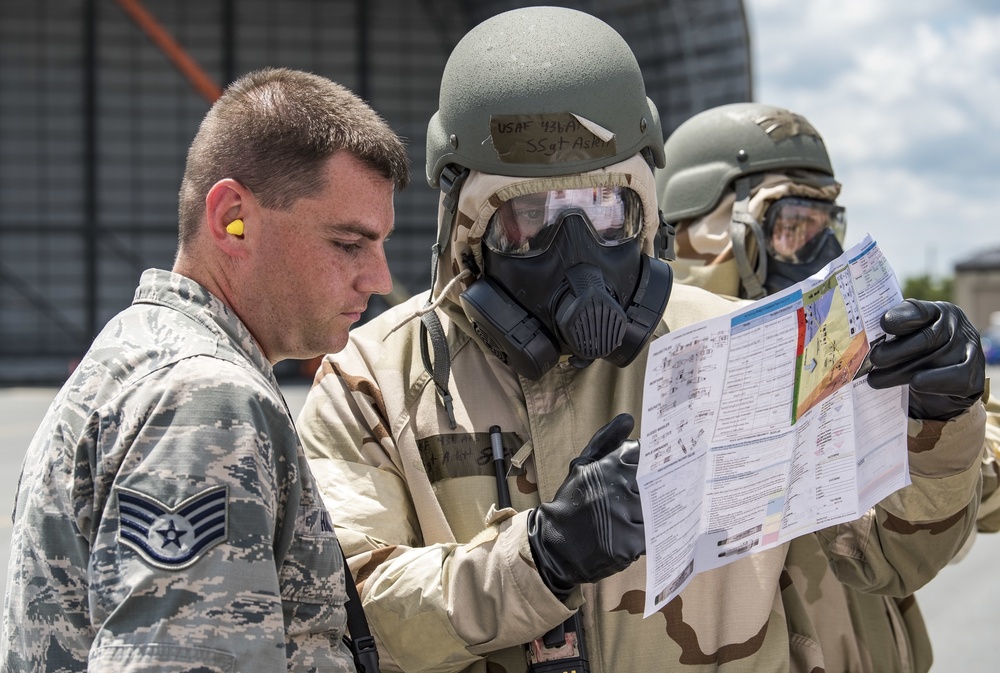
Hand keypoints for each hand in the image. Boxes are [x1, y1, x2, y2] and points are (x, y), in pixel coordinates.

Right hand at [527, 413, 643, 598]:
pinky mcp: (629, 544)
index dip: (654, 462)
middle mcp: (619, 490)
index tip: (658, 466)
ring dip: (651, 514)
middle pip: (657, 485)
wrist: (556, 542)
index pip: (648, 458)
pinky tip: (631, 534)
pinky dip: (645, 535)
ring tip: (635, 517)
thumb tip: (628, 418)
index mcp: (610, 467)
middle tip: (654, 495)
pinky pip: (650, 535)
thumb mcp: (584, 464)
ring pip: (655, 511)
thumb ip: (607, 440)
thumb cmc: (573, 499)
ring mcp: (625, 518)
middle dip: (657, 489)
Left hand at [868, 299, 984, 419]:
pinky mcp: (974, 374)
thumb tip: (860, 340)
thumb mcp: (905, 339)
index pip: (919, 311)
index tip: (884, 323)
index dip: (902, 317)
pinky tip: (916, 383)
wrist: (943, 387)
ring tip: (875, 380)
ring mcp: (968, 349)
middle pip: (926, 338)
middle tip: (874, 359)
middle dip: (896, 351)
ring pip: (934, 360)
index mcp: (936, 312)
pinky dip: (935, 381)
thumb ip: (891, 335)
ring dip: (902, 372)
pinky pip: (955, 378)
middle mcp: (955, 327)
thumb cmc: (916, 356)